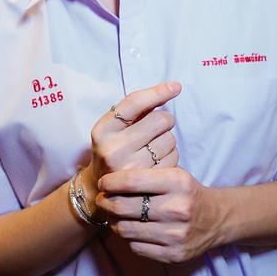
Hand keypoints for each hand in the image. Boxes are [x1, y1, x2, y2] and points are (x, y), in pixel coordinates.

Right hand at [79, 82, 181, 213]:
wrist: (99, 188)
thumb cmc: (113, 147)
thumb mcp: (113, 126)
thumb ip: (136, 108)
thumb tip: (172, 88)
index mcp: (104, 130)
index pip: (134, 103)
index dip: (158, 92)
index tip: (176, 87)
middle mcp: (114, 149)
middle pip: (160, 120)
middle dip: (164, 119)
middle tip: (156, 127)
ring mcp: (131, 169)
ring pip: (170, 139)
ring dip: (167, 139)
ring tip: (152, 146)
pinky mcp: (147, 184)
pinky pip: (174, 159)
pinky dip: (171, 156)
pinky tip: (157, 161)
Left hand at [96, 167, 225, 262]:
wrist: (216, 219)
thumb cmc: (186, 192)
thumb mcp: (173, 173)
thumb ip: (145, 174)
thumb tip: (109, 179)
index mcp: (177, 182)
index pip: (131, 181)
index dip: (110, 182)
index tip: (103, 183)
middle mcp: (177, 208)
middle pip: (124, 206)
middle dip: (106, 202)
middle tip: (102, 200)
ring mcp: (176, 234)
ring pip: (126, 229)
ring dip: (113, 222)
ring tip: (112, 215)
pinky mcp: (173, 254)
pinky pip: (136, 247)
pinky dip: (128, 238)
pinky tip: (130, 228)